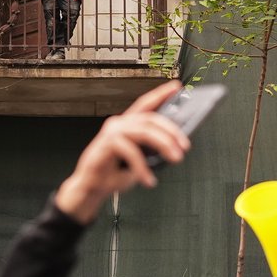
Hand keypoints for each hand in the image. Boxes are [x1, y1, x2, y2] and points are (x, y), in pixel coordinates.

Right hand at [53, 80, 186, 222]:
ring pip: (143, 132)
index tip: (177, 86)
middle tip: (185, 146)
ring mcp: (111, 133)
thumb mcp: (140, 160)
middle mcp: (118, 124)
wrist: (91, 189)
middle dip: (171, 131)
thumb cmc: (114, 173)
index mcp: (126, 124)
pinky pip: (130, 152)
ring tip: (175, 159)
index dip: (160, 94)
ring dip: (163, 145)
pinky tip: (149, 180)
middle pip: (149, 119)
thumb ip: (152, 150)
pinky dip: (142, 167)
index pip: (145, 104)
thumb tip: (176, 146)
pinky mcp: (105, 145)